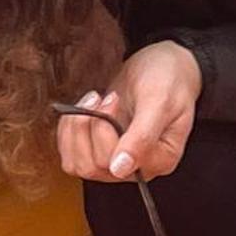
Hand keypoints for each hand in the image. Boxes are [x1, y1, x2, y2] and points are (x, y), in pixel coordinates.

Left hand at [57, 41, 201, 181]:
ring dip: (74, 131)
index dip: (103, 132)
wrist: (160, 66)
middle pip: (92, 166)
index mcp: (160, 160)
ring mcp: (115, 161)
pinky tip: (81, 110)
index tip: (111, 100)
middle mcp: (137, 168)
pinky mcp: (98, 152)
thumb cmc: (168, 80)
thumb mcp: (159, 102)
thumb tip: (120, 169)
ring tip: (91, 103)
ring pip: (77, 165)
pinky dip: (68, 131)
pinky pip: (70, 156)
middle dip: (88, 127)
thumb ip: (142, 137)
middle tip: (101, 98)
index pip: (116, 165)